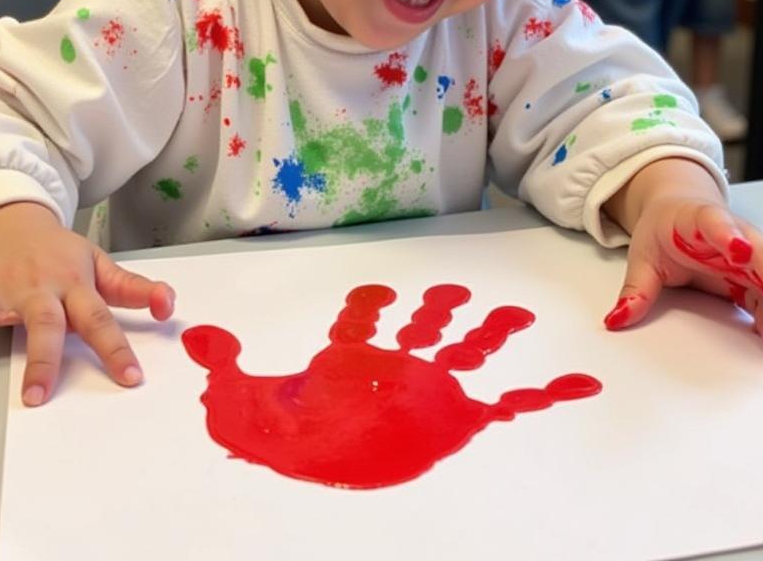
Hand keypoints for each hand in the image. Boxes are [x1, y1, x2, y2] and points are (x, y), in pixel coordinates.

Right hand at [0, 201, 175, 404]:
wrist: (11, 218)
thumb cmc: (59, 251)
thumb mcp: (100, 265)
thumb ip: (133, 288)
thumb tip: (169, 305)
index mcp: (79, 283)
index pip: (104, 317)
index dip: (118, 348)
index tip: (132, 379)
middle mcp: (48, 286)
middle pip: (60, 322)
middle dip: (65, 359)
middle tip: (68, 395)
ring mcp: (13, 287)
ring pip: (21, 319)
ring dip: (27, 355)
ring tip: (31, 396)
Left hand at [184, 283, 600, 487]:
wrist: (325, 477)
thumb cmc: (294, 441)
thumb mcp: (251, 403)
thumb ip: (224, 367)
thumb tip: (195, 338)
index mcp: (355, 358)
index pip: (365, 320)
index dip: (370, 306)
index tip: (380, 294)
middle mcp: (397, 367)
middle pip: (423, 326)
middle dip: (442, 307)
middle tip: (458, 285)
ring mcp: (429, 391)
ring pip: (468, 350)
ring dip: (492, 336)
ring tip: (518, 316)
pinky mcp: (456, 419)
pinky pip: (506, 402)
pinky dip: (538, 393)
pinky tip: (567, 383)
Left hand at [604, 194, 762, 355]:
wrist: (678, 210)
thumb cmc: (663, 230)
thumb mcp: (642, 257)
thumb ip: (635, 289)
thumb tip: (615, 320)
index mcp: (700, 220)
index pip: (717, 222)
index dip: (730, 234)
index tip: (740, 250)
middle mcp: (737, 234)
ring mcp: (754, 253)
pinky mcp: (762, 272)